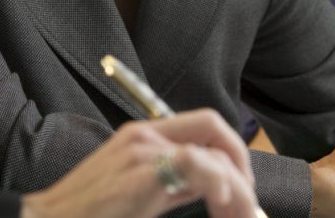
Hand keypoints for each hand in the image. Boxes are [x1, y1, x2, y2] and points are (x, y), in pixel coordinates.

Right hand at [20, 109, 260, 217]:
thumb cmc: (87, 216)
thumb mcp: (134, 193)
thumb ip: (170, 184)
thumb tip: (211, 189)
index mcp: (142, 135)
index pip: (202, 125)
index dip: (230, 152)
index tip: (238, 188)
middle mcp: (144, 134)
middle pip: (214, 129)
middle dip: (241, 165)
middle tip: (247, 203)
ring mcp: (143, 151)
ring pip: (213, 154)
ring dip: (237, 188)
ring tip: (240, 217)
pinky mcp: (143, 173)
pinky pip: (198, 166)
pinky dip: (221, 185)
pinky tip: (220, 206)